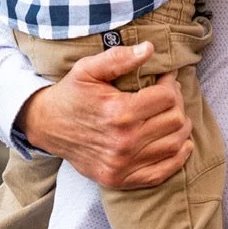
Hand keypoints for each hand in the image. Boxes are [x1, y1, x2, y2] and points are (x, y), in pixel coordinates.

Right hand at [17, 44, 192, 189]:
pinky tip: (179, 143)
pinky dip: (177, 158)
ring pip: (174, 145)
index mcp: (118, 113)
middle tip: (169, 97)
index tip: (165, 80)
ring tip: (172, 116)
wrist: (46, 126)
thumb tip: (149, 48)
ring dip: (180, 128)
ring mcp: (122, 165)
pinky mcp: (119, 180)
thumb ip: (119, 58)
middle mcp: (123, 142)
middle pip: (174, 121)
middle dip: (177, 104)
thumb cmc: (72, 94)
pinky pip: (162, 173)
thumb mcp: (88, 69)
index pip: (167, 98)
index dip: (171, 84)